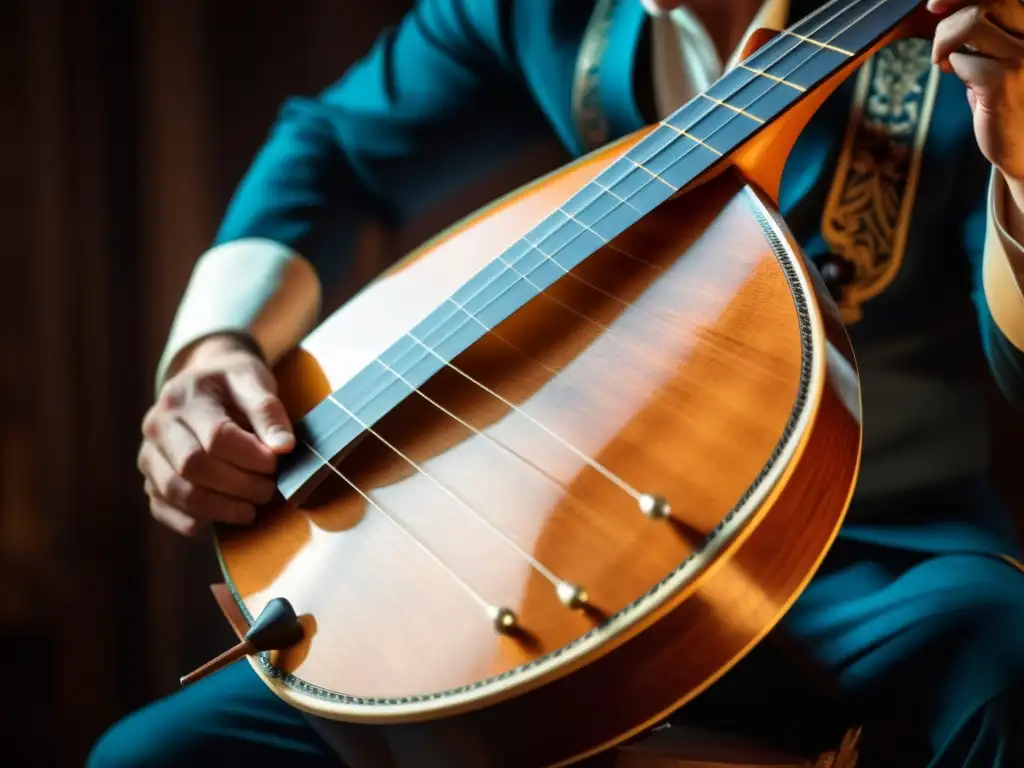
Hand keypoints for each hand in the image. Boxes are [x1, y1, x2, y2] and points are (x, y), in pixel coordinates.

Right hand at [137, 334, 294, 535]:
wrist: (202, 381)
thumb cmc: (233, 383)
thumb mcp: (254, 381)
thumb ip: (269, 412)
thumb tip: (284, 447)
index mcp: (184, 397)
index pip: (216, 436)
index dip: (250, 457)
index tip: (276, 464)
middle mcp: (157, 425)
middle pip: (192, 466)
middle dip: (238, 485)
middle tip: (268, 490)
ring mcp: (148, 453)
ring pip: (174, 491)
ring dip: (218, 508)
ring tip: (251, 509)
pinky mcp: (148, 478)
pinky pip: (161, 508)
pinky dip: (191, 521)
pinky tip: (222, 519)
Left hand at [929, 0, 1023, 181]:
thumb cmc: (1010, 103)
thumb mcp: (1000, 60)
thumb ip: (984, 37)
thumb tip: (945, 11)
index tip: (934, 4)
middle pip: (988, 0)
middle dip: (950, 19)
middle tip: (939, 46)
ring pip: (972, 22)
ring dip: (946, 41)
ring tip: (945, 61)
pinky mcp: (1003, 81)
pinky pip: (962, 59)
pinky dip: (951, 66)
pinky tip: (954, 77)